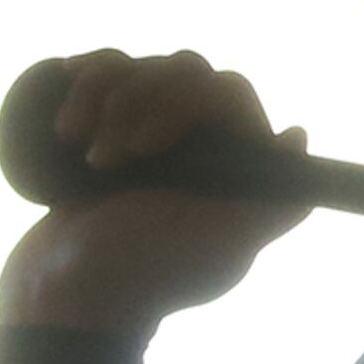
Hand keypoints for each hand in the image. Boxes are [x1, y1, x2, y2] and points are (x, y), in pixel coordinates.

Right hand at [0, 51, 311, 333]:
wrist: (66, 297)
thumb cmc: (146, 274)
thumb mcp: (221, 249)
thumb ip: (276, 207)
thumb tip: (297, 135)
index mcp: (234, 166)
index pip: (227, 92)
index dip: (186, 102)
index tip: (146, 149)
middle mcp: (199, 146)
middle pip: (181, 71)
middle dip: (136, 101)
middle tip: (104, 160)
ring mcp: (149, 136)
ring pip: (142, 67)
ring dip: (103, 92)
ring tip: (75, 143)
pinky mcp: (104, 132)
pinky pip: (104, 75)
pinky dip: (88, 71)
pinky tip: (67, 74)